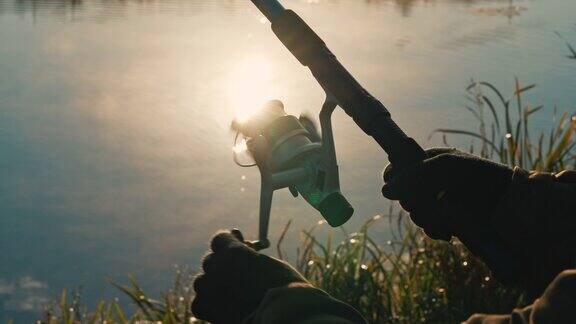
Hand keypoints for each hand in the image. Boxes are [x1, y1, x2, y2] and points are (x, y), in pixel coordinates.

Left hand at [192, 229, 307, 323]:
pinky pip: (198, 303)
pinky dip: (208, 306)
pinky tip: (224, 309)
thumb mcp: (269, 265)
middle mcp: (216, 265)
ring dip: (214, 286)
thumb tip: (244, 251)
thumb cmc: (285, 290)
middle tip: (239, 275)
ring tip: (234, 295)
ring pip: (202, 281)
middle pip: (211, 260)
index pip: (220, 239)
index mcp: (233, 251)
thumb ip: (250, 257)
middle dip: (223, 266)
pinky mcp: (203, 308)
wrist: (283, 317)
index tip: (239, 249)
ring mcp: (207, 287)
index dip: (230, 243)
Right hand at [382, 148, 512, 240]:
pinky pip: (429, 228)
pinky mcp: (447, 222)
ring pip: (415, 213)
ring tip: (441, 219)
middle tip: (424, 201)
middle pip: (403, 193)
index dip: (393, 177)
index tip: (392, 187)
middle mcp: (431, 181)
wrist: (510, 201)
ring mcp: (438, 202)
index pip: (398, 167)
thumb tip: (384, 192)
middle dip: (411, 201)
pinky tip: (447, 231)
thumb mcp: (444, 168)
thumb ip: (413, 176)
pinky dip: (435, 230)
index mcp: (429, 161)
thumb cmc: (478, 176)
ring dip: (425, 217)